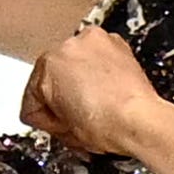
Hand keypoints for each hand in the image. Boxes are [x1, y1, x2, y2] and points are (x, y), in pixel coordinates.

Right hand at [21, 26, 154, 156]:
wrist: (140, 120)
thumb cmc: (107, 125)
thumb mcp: (65, 132)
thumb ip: (51, 117)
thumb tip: (55, 114)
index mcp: (47, 66)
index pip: (32, 96)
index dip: (42, 116)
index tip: (53, 123)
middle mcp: (67, 46)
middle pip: (54, 75)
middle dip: (61, 94)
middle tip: (72, 115)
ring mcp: (93, 41)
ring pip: (76, 62)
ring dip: (80, 78)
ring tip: (93, 102)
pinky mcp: (115, 41)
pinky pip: (99, 56)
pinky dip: (101, 69)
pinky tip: (107, 89)